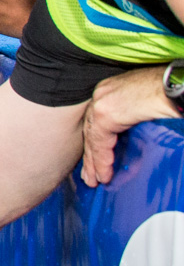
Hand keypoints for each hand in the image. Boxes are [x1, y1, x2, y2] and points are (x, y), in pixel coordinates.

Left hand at [81, 67, 179, 185]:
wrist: (178, 85)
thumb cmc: (168, 94)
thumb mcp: (145, 107)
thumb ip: (132, 121)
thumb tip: (130, 141)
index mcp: (112, 91)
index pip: (97, 121)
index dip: (96, 143)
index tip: (95, 160)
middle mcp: (103, 93)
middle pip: (91, 129)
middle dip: (91, 154)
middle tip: (90, 176)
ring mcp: (103, 101)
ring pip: (93, 137)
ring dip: (94, 161)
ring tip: (95, 180)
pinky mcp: (108, 113)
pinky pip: (100, 142)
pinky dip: (103, 160)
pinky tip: (104, 175)